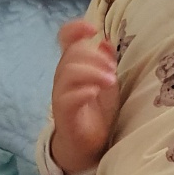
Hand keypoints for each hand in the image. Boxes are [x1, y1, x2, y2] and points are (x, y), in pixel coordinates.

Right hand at [50, 20, 118, 174]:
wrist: (87, 145)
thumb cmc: (97, 111)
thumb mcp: (107, 82)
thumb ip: (106, 62)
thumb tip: (105, 42)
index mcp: (73, 65)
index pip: (65, 39)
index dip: (74, 29)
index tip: (91, 29)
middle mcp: (63, 77)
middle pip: (71, 55)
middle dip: (94, 57)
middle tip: (112, 70)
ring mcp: (61, 95)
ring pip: (68, 73)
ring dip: (92, 73)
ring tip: (110, 81)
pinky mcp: (64, 114)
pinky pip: (68, 98)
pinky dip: (82, 92)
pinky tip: (95, 93)